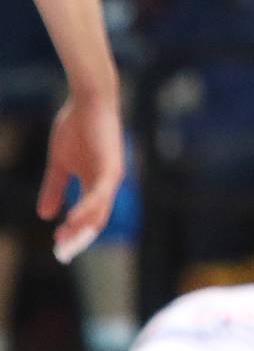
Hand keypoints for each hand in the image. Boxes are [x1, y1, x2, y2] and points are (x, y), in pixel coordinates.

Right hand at [39, 91, 122, 264]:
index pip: (90, 215)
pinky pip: (101, 193)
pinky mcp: (111, 165)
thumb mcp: (60, 164)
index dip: (75, 232)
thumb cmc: (76, 127)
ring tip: (63, 238)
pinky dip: (87, 208)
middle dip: (79, 236)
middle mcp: (108, 182)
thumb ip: (55, 187)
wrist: (87, 100)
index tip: (58, 246)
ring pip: (100, 210)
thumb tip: (45, 215)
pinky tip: (71, 219)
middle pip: (97, 218)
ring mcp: (111, 174)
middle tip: (62, 250)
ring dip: (81, 227)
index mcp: (96, 182)